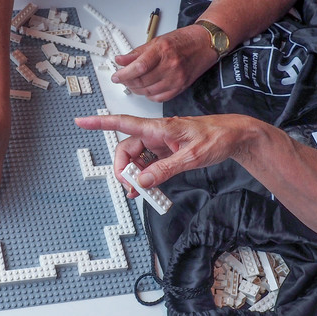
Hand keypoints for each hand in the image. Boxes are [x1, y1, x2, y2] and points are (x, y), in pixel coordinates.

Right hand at [74, 113, 248, 194]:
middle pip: (127, 149)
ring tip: (140, 193)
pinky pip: (149, 165)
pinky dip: (146, 178)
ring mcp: (161, 144)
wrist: (235, 136)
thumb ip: (165, 169)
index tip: (81, 122)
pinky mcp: (167, 152)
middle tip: (132, 187)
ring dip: (135, 176)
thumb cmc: (216, 137)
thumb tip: (144, 181)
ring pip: (137, 159)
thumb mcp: (192, 156)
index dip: (100, 123)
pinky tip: (147, 190)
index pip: (122, 123)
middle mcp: (156, 134)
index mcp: (159, 128)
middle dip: (124, 169)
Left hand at [110, 26, 217, 101]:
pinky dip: (149, 95)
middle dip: (128, 82)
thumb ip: (136, 53)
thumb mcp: (156, 41)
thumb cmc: (183, 40)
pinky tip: (146, 89)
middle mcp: (170, 65)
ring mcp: (177, 78)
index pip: (138, 67)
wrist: (205, 44)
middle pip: (142, 81)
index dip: (124, 74)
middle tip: (122, 78)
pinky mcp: (181, 87)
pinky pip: (160, 98)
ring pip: (148, 91)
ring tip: (132, 83)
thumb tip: (120, 60)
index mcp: (162, 50)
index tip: (116, 76)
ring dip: (136, 89)